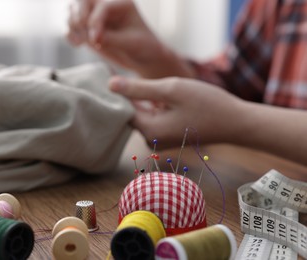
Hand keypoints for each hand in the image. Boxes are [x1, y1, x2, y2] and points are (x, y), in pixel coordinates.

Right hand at [67, 0, 183, 77]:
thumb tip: (91, 38)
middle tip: (83, 32)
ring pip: (73, 10)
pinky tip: (77, 45)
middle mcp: (107, 5)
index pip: (102, 6)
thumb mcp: (130, 43)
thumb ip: (110, 39)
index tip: (95, 41)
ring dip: (72, 25)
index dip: (95, 22)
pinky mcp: (88, 29)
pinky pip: (71, 26)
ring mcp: (95, 17)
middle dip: (78, 14)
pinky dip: (70, 34)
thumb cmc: (143, 47)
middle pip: (82, 0)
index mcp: (122, 3)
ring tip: (81, 42)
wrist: (144, 58)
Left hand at [109, 76, 244, 147]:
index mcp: (149, 131)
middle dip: (129, 95)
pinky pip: (153, 119)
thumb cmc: (207, 104)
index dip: (116, 91)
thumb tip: (110, 84)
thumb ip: (139, 88)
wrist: (236, 123)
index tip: (110, 73)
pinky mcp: (168, 137)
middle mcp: (150, 140)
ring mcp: (159, 141)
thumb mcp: (171, 90)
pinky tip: (160, 94)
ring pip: (142, 114)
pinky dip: (153, 106)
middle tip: (126, 73)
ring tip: (144, 82)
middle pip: (131, 113)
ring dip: (142, 99)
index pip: (121, 110)